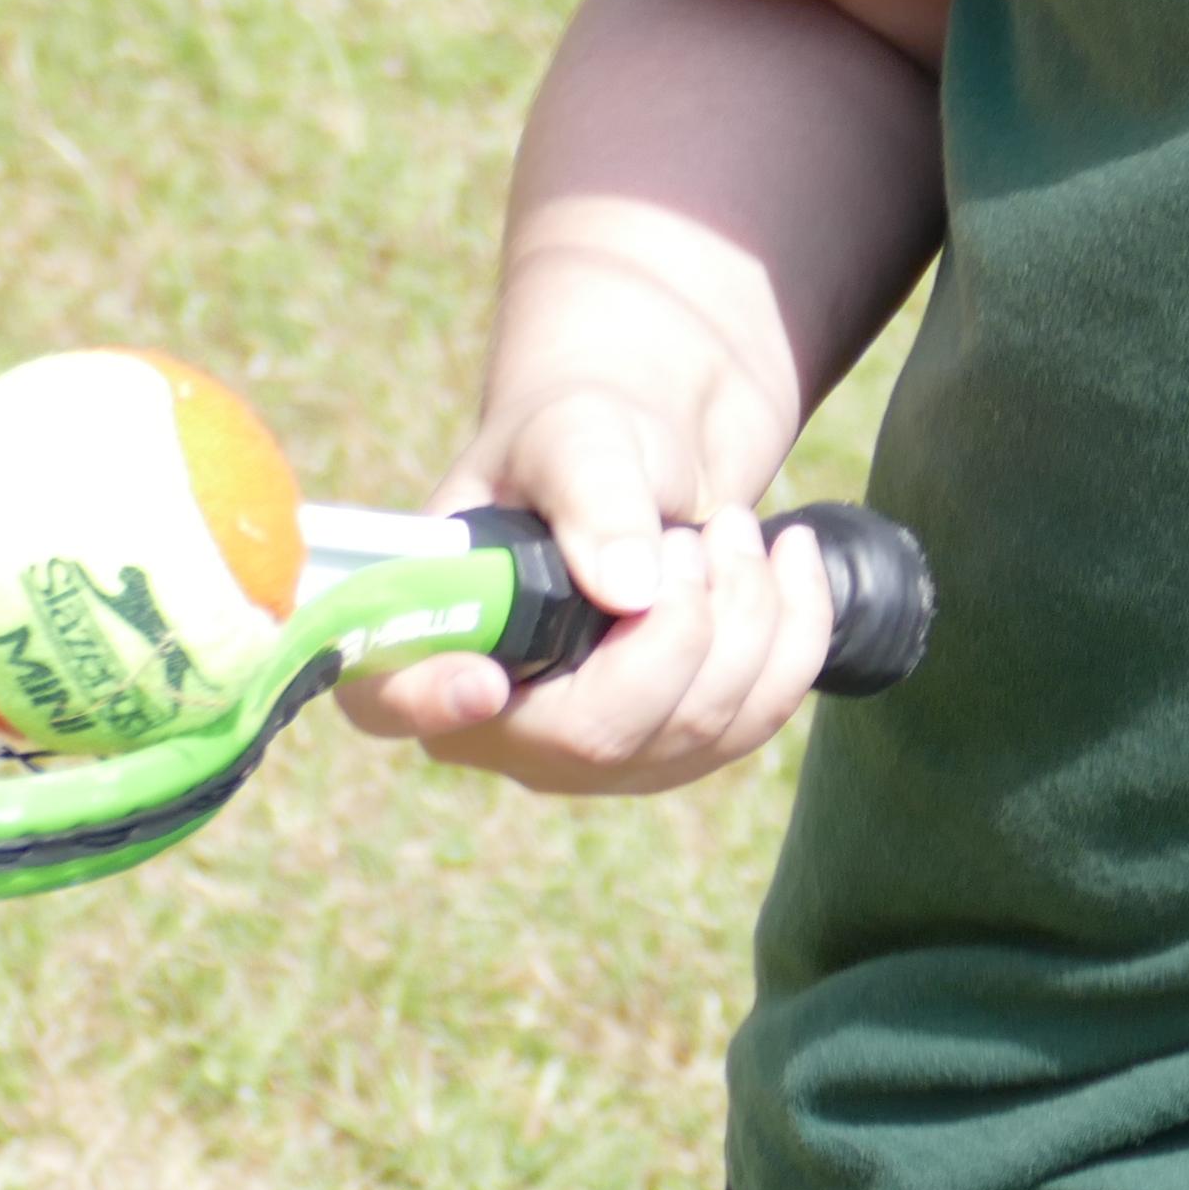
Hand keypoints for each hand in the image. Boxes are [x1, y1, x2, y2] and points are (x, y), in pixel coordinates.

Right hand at [329, 386, 839, 794]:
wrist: (646, 455)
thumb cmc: (578, 441)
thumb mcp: (574, 435)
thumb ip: (589, 494)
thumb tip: (628, 590)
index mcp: (429, 636)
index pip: (392, 701)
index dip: (431, 701)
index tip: (483, 682)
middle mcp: (500, 722)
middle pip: (597, 736)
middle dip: (679, 623)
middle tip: (698, 533)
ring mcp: (594, 754)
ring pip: (696, 729)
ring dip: (746, 609)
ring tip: (731, 525)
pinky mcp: (677, 748)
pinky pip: (757, 719)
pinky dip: (796, 629)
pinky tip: (790, 558)